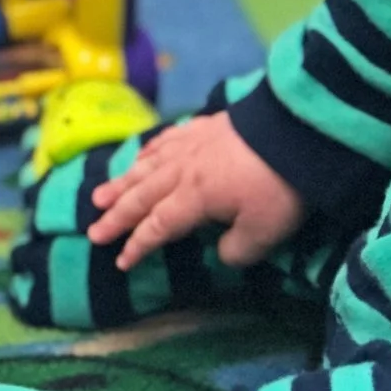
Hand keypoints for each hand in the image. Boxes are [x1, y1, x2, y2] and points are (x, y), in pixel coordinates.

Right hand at [85, 111, 304, 270]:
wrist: (296, 129)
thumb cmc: (279, 185)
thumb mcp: (264, 232)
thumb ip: (237, 251)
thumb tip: (222, 253)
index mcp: (194, 198)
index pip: (158, 226)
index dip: (138, 245)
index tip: (121, 262)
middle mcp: (183, 172)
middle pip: (142, 196)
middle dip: (116, 217)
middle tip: (93, 231)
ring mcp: (191, 146)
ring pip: (146, 167)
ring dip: (121, 183)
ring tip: (99, 195)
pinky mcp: (204, 127)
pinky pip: (165, 141)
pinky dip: (148, 151)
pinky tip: (140, 156)